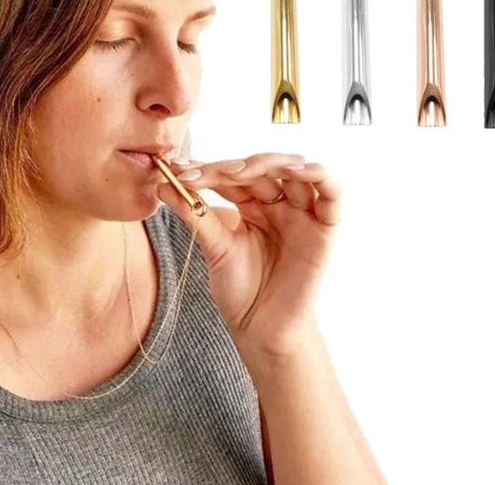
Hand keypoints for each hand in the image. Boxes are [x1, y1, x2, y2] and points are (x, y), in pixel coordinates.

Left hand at [155, 153, 341, 358]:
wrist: (261, 329)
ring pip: (297, 172)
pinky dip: (319, 176)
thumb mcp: (215, 247)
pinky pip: (332, 195)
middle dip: (232, 167)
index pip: (234, 175)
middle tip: (201, 174)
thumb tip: (162, 184)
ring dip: (272, 164)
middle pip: (263, 169)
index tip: (176, 169)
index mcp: (253, 205)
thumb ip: (195, 214)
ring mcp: (303, 213)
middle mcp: (280, 204)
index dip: (207, 169)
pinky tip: (298, 170)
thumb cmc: (240, 290)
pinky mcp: (325, 228)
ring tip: (239, 171)